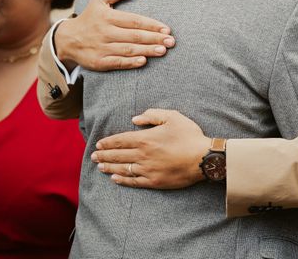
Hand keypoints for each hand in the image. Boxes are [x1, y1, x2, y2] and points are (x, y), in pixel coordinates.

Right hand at [55, 0, 175, 70]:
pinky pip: (117, 62)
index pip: (134, 21)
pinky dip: (131, 62)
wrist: (66, 39)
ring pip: (128, 49)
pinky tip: (144, 61)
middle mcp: (105, 32)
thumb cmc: (89, 17)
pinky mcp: (99, 61)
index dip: (151, 25)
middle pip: (134, 36)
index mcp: (107, 16)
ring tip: (163, 51)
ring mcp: (102, 48)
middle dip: (154, 39)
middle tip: (171, 41)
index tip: (167, 29)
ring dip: (147, 50)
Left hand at [91, 109, 210, 188]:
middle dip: (104, 155)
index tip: (99, 144)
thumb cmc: (189, 136)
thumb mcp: (173, 117)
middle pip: (118, 155)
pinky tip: (115, 178)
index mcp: (145, 138)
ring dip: (109, 167)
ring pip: (123, 168)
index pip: (120, 140)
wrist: (203, 158)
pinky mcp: (154, 181)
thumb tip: (135, 119)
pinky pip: (134, 181)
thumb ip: (152, 115)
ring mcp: (147, 170)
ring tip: (100, 166)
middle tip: (93, 156)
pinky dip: (122, 179)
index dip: (108, 142)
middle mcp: (143, 155)